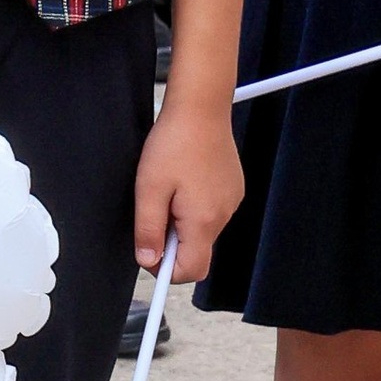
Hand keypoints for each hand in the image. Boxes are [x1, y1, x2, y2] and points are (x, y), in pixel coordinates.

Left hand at [134, 98, 241, 279]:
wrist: (201, 109)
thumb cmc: (174, 143)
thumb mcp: (148, 188)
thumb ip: (148, 230)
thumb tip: (148, 261)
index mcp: (203, 220)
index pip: (191, 271)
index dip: (166, 270)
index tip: (148, 253)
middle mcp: (224, 215)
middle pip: (197, 253)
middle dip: (172, 243)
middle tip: (155, 211)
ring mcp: (231, 202)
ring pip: (203, 232)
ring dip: (181, 223)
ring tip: (169, 190)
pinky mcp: (233, 190)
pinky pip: (211, 213)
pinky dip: (194, 208)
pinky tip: (183, 182)